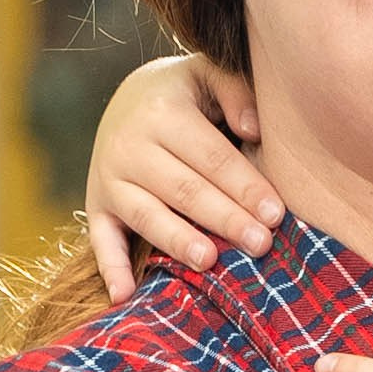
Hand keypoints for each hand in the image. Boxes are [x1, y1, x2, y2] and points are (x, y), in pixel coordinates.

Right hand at [84, 54, 280, 301]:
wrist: (130, 99)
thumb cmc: (187, 95)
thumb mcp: (208, 76)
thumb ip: (234, 91)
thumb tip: (253, 129)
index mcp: (162, 112)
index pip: (211, 157)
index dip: (244, 185)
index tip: (276, 213)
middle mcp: (128, 146)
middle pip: (184, 190)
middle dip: (225, 218)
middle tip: (261, 243)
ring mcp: (108, 178)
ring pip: (147, 216)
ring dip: (178, 241)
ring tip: (210, 261)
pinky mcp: (96, 205)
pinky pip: (101, 240)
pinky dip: (111, 269)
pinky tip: (126, 296)